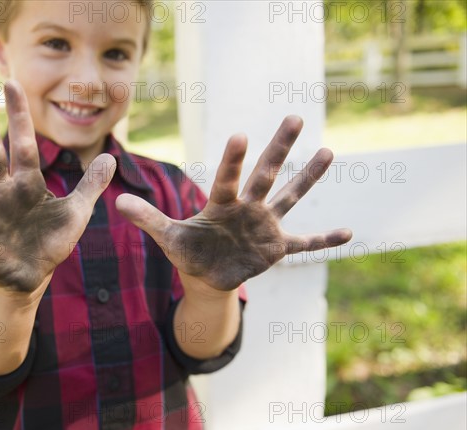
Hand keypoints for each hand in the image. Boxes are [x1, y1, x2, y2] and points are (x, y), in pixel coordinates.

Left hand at [116, 115, 351, 290]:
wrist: (205, 273)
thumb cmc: (187, 251)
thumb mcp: (168, 236)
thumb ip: (148, 218)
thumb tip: (118, 201)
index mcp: (221, 203)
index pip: (228, 178)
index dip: (234, 160)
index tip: (241, 134)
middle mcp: (247, 207)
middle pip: (266, 174)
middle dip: (279, 148)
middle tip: (295, 116)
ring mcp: (265, 225)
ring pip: (289, 197)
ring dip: (308, 178)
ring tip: (329, 152)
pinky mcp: (276, 247)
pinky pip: (306, 243)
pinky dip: (325, 240)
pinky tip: (350, 233)